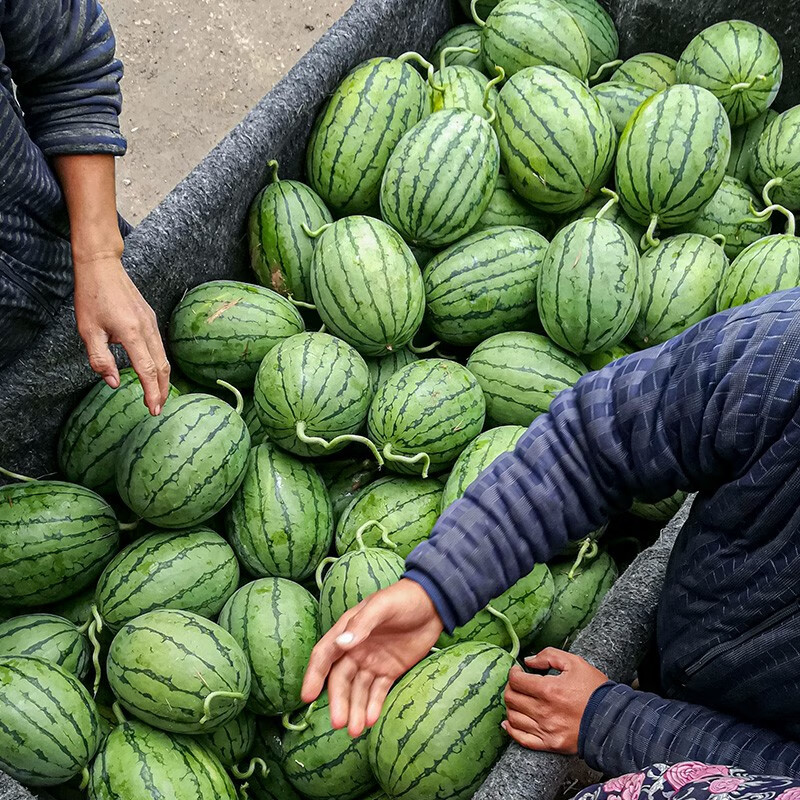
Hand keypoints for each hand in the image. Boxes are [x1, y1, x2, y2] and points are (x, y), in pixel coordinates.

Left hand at [74, 255, 169, 414]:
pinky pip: (159, 346)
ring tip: (158, 394)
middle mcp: (147, 329)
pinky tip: (153, 372)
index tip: (153, 409)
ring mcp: (151, 323)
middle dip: (162, 390)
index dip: (151, 392)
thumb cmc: (91, 297)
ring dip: (162, 378)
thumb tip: (113, 382)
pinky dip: (160, 364)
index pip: (147, 370)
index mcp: (131, 333)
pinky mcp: (150, 319)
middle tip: (158, 408)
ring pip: (164, 357)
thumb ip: (100, 359)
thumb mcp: (88, 331)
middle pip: (162, 367)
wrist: (102, 266)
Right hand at [302, 578, 443, 736]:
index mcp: (348, 631)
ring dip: (355, 709)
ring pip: (358, 690)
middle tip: (339, 723)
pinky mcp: (390, 671)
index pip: (325, 655)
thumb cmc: (403, 598)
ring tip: (355, 730)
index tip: (307, 696)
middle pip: (341, 679)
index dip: (314, 675)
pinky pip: (378, 692)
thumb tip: (341, 644)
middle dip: (339, 701)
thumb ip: (362, 624)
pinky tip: (372, 719)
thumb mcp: (382, 606)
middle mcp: (356, 649)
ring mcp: (372, 662)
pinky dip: (374, 706)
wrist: (433, 603)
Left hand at [502, 648, 607, 753]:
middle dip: (510, 687)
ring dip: (511, 706)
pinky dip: (511, 730)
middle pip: (511, 698)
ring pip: (513, 718)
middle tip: (518, 684)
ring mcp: (546, 730)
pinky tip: (509, 722)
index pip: (516, 680)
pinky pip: (522, 739)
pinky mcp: (550, 744)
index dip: (513, 672)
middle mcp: (544, 711)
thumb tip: (528, 660)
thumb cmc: (595, 691)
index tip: (517, 670)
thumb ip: (549, 655)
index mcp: (549, 690)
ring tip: (518, 699)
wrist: (613, 720)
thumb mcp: (575, 663)